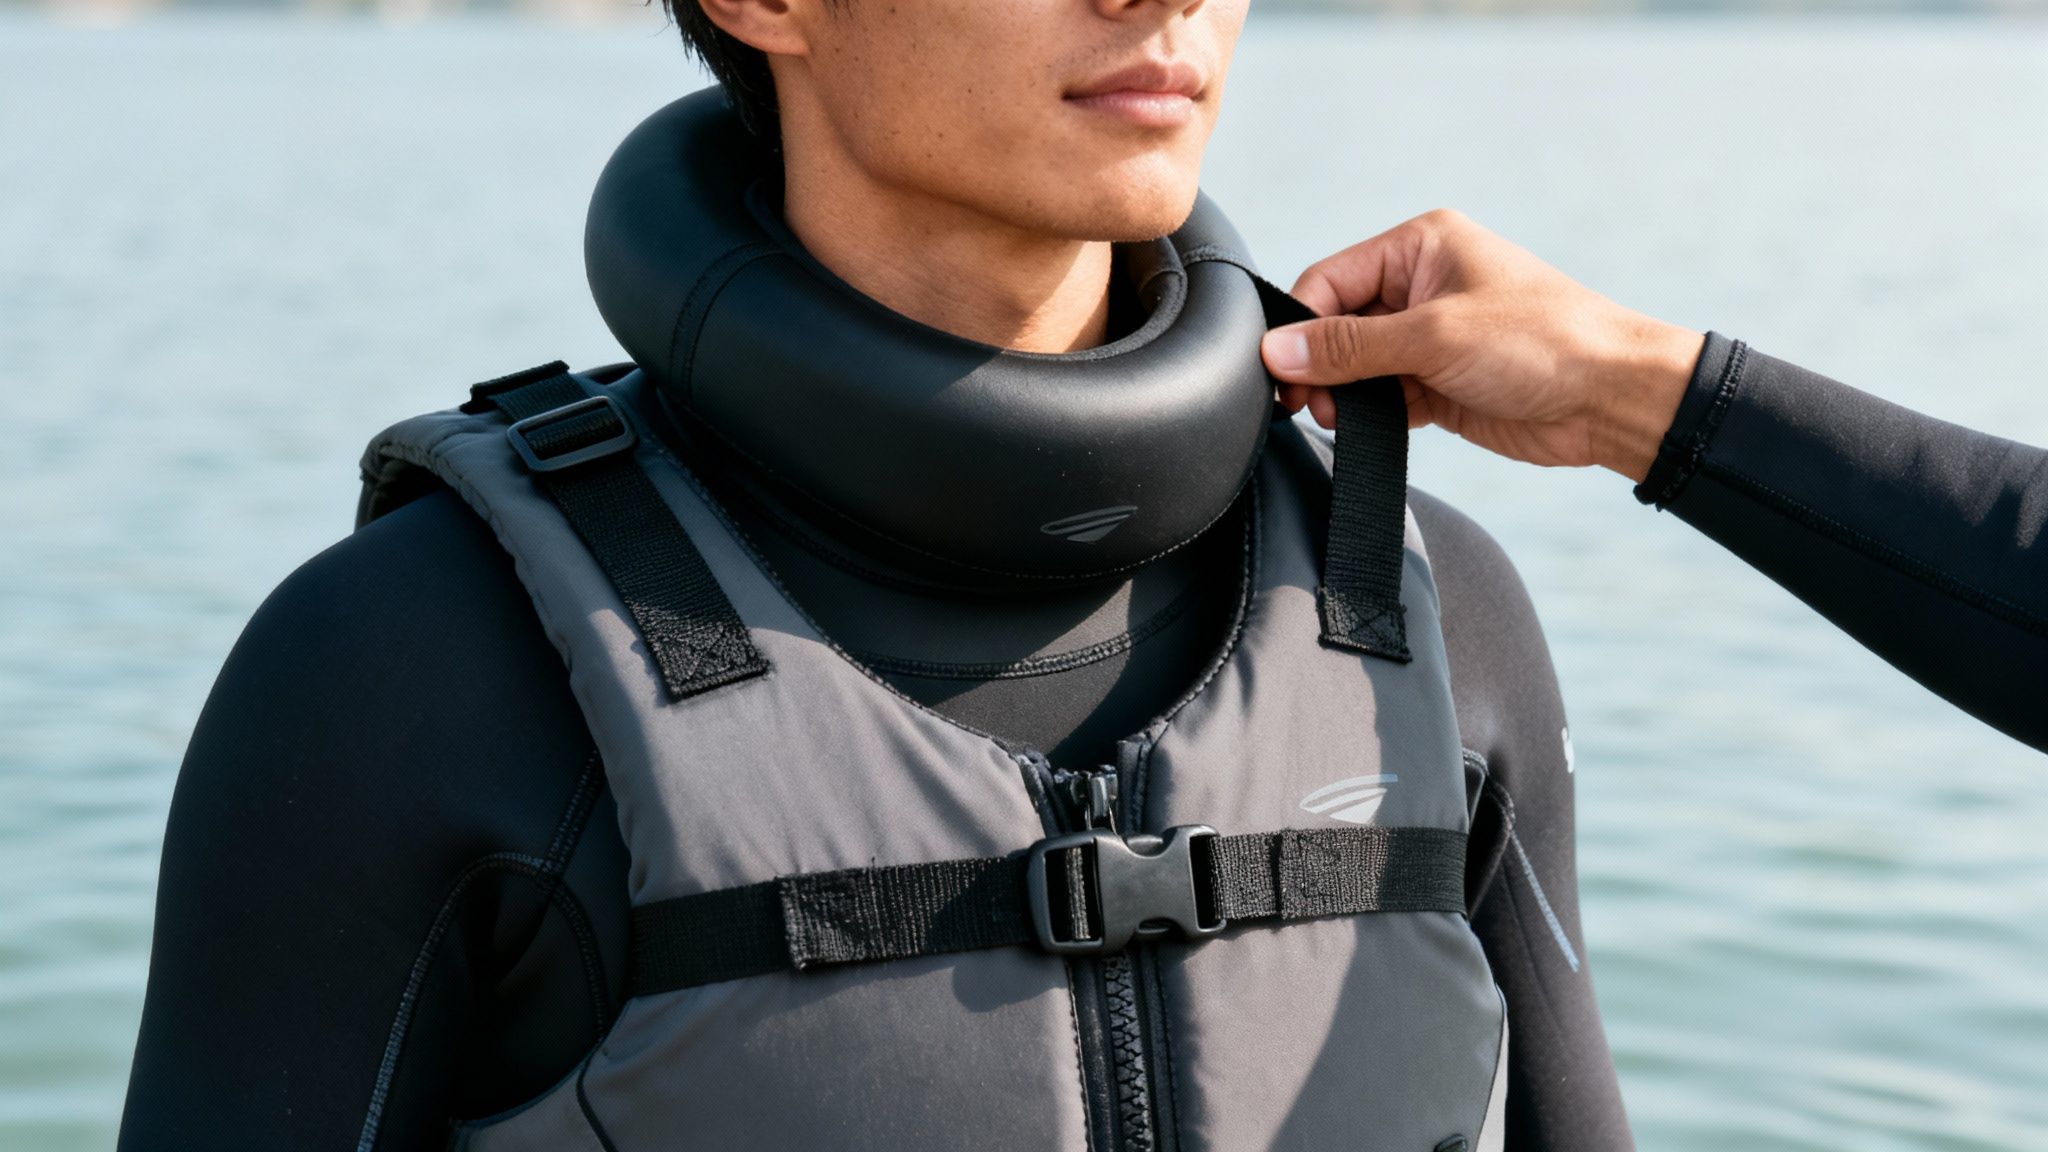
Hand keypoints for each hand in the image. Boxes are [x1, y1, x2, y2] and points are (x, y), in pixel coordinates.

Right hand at [1260, 209, 1705, 482]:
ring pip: (1355, 364)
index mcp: (1420, 247)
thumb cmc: (1542, 342)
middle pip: (1336, 323)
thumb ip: (1350, 346)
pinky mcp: (1439, 382)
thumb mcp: (1434, 337)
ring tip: (1341, 418)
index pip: (1329, 279)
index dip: (1300, 325)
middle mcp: (1421, 286)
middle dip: (1318, 364)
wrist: (1612, 398)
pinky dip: (1370, 413)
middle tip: (1305, 403)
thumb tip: (1278, 350)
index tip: (1283, 370)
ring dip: (1342, 393)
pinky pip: (1382, 395)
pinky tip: (1371, 427)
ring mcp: (1429, 336)